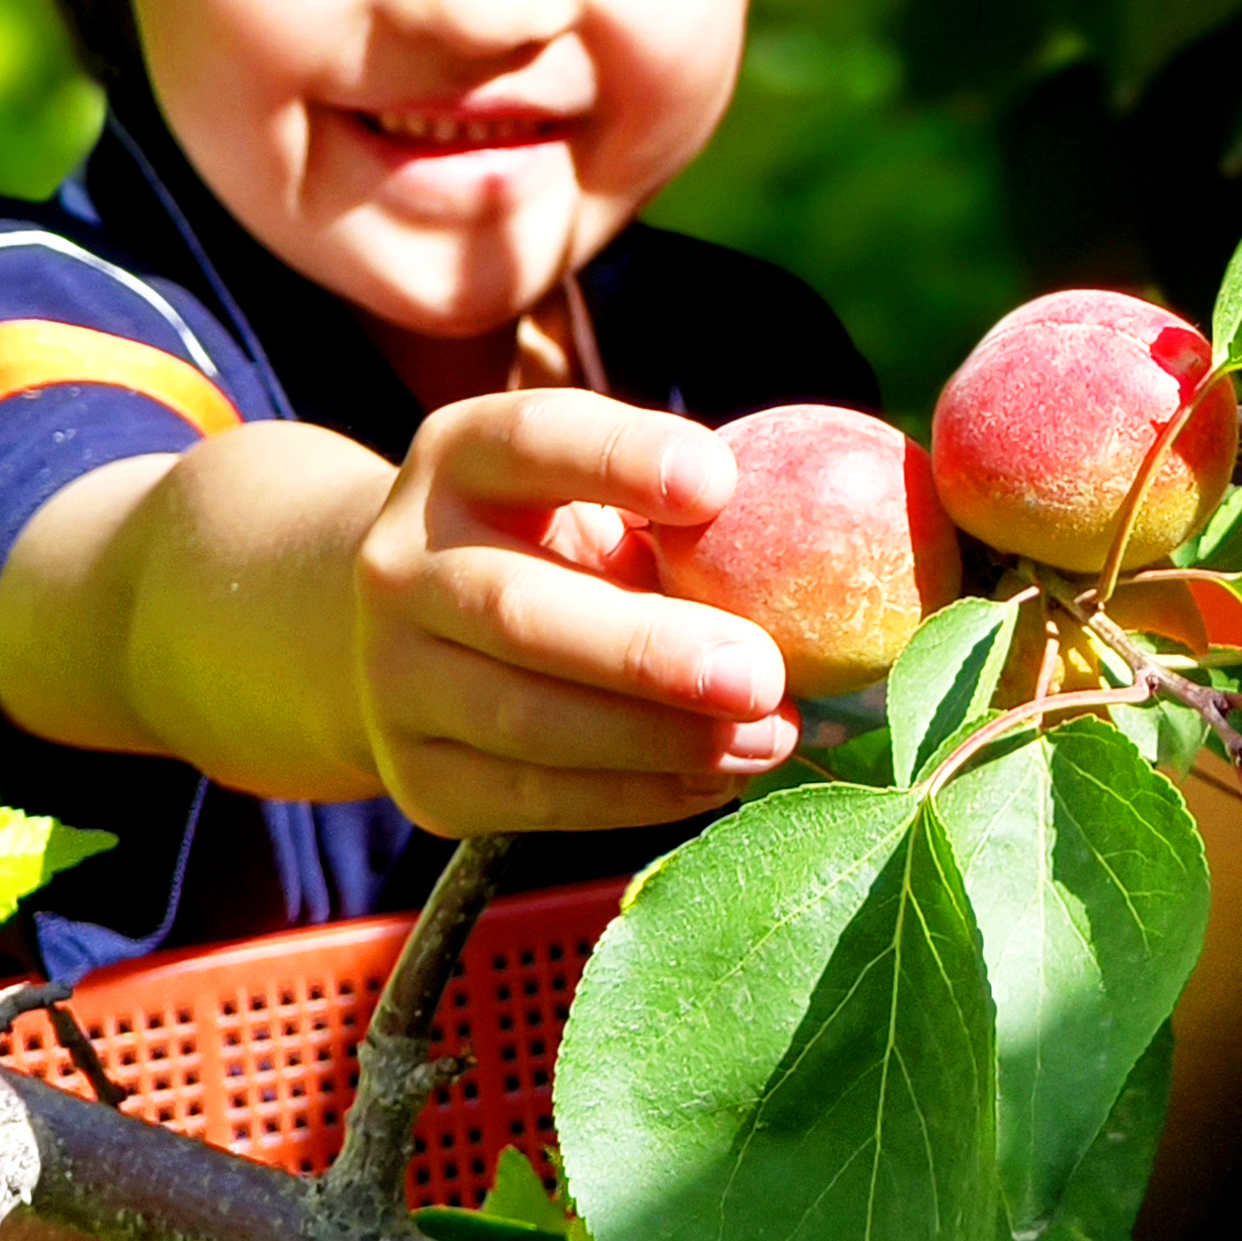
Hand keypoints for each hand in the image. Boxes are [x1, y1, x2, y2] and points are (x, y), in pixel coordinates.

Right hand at [351, 389, 800, 834]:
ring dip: (662, 741)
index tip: (721, 484)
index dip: (621, 458)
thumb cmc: (558, 542)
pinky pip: (536, 799)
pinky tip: (717, 777)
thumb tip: (845, 546)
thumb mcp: (595, 493)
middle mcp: (402, 564)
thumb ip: (681, 509)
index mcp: (459, 459)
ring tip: (770, 736)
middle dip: (646, 652)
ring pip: (528, 722)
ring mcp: (395, 680)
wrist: (414, 632)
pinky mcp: (419, 778)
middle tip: (760, 673)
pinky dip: (638, 796)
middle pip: (518, 611)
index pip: (532, 441)